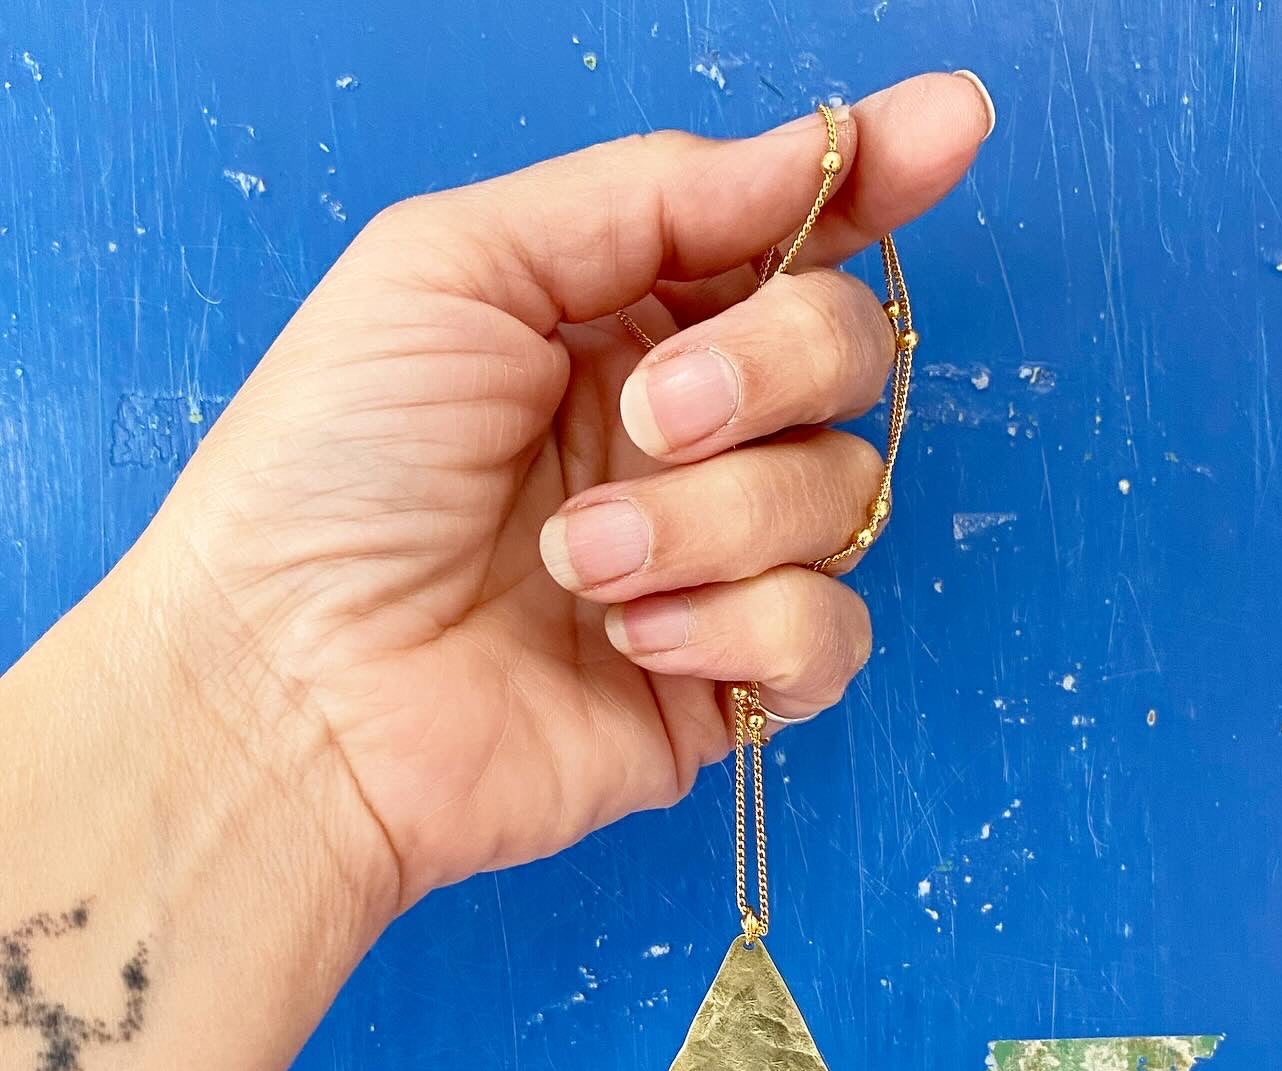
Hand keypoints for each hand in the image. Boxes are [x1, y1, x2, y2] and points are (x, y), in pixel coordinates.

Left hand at [129, 72, 992, 910]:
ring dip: (713, 522)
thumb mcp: (456, 267)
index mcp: (625, 325)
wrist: (288, 685)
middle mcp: (688, 439)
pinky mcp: (726, 682)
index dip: (876, 179)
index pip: (787, 238)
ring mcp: (714, 562)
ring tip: (581, 559)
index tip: (947, 129)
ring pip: (841, 497)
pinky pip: (828, 635)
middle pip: (845, 354)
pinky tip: (632, 640)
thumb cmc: (333, 470)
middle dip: (768, 369)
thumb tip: (814, 148)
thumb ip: (644, 197)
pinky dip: (741, 628)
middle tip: (654, 414)